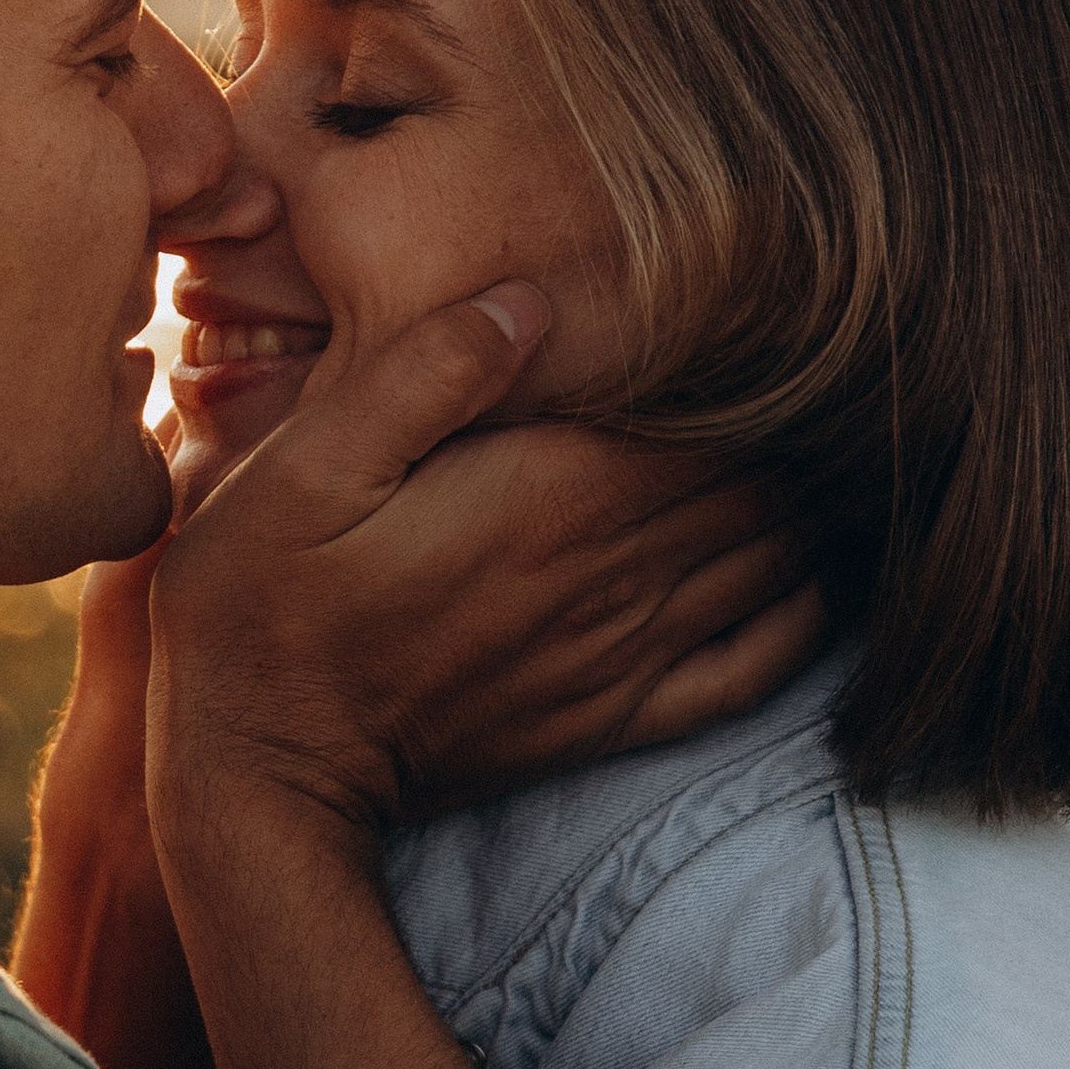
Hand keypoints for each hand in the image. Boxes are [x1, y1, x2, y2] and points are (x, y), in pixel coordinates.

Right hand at [150, 281, 821, 839]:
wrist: (262, 772)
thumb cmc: (265, 601)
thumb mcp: (309, 464)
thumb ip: (425, 371)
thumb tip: (531, 297)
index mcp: (552, 493)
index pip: (712, 413)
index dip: (752, 360)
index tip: (757, 315)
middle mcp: (609, 574)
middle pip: (758, 482)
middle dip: (786, 426)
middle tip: (792, 373)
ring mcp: (620, 655)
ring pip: (771, 563)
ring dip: (801, 505)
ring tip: (808, 450)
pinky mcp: (610, 720)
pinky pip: (750, 669)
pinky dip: (798, 617)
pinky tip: (805, 577)